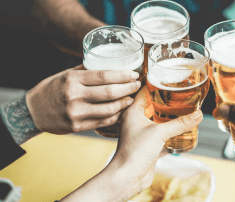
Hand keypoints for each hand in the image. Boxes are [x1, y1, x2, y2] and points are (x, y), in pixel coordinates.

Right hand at [26, 65, 140, 133]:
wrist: (33, 111)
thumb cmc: (52, 89)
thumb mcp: (66, 75)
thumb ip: (86, 72)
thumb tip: (111, 66)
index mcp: (72, 79)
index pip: (104, 76)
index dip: (123, 75)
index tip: (134, 74)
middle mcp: (74, 96)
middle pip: (110, 92)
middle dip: (128, 88)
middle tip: (137, 85)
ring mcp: (76, 113)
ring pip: (109, 109)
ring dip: (124, 104)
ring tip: (131, 98)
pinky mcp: (77, 126)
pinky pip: (103, 122)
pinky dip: (115, 116)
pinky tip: (122, 111)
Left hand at [111, 86, 202, 198]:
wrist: (129, 177)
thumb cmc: (134, 152)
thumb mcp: (159, 133)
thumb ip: (180, 123)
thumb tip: (197, 115)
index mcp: (132, 112)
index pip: (144, 92)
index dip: (155, 85)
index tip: (168, 79)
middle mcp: (136, 121)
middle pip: (153, 107)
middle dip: (167, 102)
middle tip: (181, 94)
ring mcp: (142, 134)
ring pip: (158, 122)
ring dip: (170, 118)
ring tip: (185, 110)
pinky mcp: (149, 146)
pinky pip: (162, 137)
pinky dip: (172, 135)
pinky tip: (183, 132)